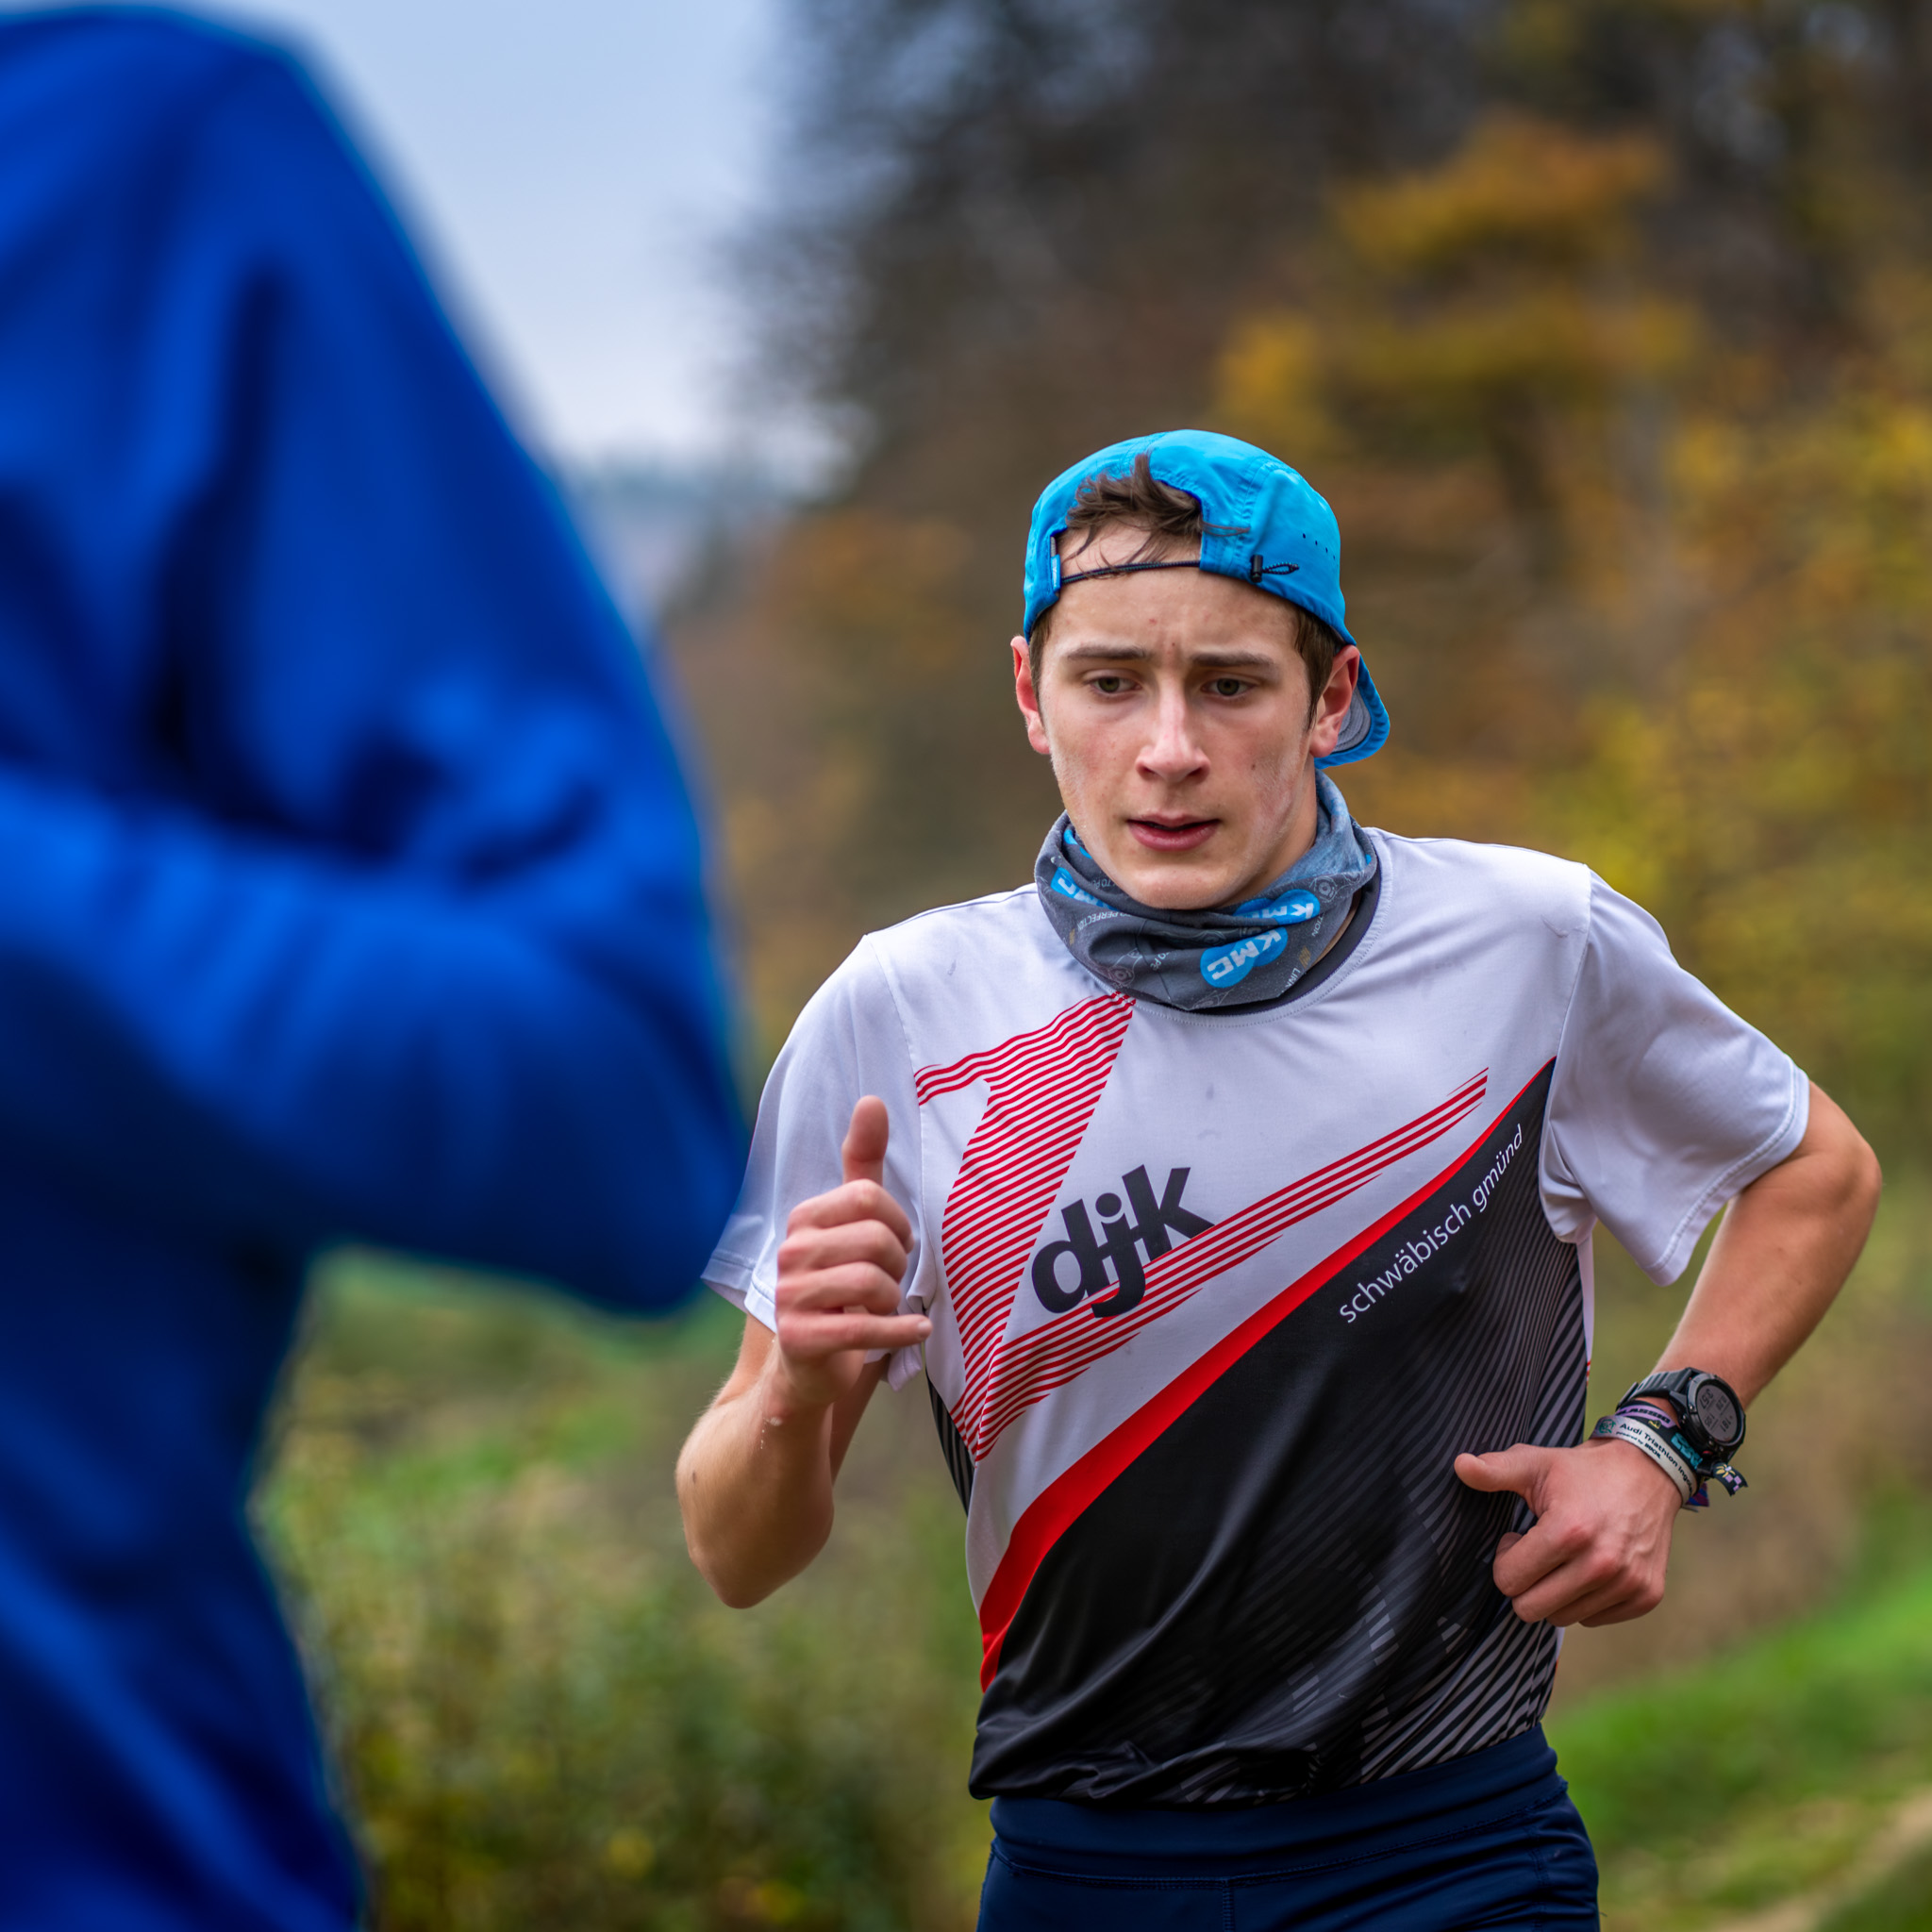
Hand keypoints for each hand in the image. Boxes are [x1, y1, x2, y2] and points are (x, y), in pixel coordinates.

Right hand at [769, 1097, 925, 1413]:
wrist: (809, 1368)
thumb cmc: (841, 1289)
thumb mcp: (853, 1225)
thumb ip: (862, 1165)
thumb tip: (872, 1100)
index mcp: (804, 1218)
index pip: (870, 1197)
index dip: (899, 1224)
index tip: (897, 1247)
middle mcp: (790, 1252)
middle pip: (876, 1239)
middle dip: (898, 1266)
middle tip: (890, 1284)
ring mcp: (790, 1296)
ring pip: (873, 1283)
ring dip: (896, 1301)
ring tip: (885, 1308)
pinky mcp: (800, 1338)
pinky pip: (866, 1326)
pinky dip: (902, 1332)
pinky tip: (915, 1331)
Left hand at [1453, 1438, 1682, 1626]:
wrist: (1650, 1472)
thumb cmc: (1583, 1471)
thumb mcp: (1536, 1463)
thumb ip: (1495, 1471)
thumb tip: (1458, 1465)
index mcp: (1569, 1531)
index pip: (1508, 1580)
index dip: (1506, 1559)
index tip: (1519, 1537)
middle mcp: (1601, 1563)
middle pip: (1531, 1609)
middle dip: (1524, 1584)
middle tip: (1537, 1554)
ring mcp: (1628, 1583)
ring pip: (1562, 1618)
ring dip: (1555, 1593)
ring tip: (1564, 1558)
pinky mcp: (1647, 1596)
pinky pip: (1593, 1620)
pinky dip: (1585, 1600)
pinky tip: (1589, 1567)